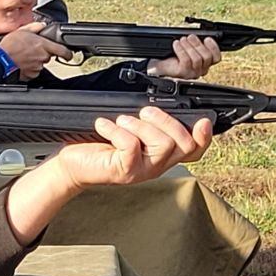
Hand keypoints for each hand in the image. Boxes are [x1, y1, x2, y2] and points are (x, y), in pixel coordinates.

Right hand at [0, 21, 71, 79]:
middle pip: (48, 56)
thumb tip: (42, 25)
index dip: (68, 54)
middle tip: (31, 49)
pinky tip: (21, 63)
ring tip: (23, 56)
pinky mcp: (31, 75)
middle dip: (42, 53)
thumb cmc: (10, 46)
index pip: (63, 51)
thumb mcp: (23, 30)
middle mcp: (42, 57)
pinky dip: (29, 68)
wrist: (1, 60)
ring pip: (40, 64)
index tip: (69, 55)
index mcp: (43, 45)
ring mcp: (37, 67)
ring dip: (34, 60)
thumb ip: (36, 27)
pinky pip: (33, 71)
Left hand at [52, 106, 212, 189]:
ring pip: (163, 144)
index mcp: (161, 155)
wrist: (71, 165)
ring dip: (140, 124)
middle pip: (184, 144)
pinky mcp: (124, 172)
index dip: (204, 137)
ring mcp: (142, 171)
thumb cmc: (98, 146)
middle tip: (143, 112)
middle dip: (166, 120)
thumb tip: (160, 103)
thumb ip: (147, 122)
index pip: (194, 150)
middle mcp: (156, 165)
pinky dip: (117, 130)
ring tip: (121, 120)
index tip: (202, 121)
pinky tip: (104, 126)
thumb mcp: (128, 131)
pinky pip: (132, 146)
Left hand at [146, 34, 222, 79]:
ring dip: (188, 47)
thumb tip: (199, 34)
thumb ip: (196, 43)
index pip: (216, 58)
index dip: (214, 47)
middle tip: (190, 37)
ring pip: (197, 59)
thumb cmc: (174, 55)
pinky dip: (181, 50)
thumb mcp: (187, 47)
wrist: (160, 64)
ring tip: (182, 40)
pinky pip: (186, 60)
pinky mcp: (183, 73)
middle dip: (198, 44)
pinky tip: (176, 44)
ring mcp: (192, 73)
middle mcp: (200, 70)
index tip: (207, 38)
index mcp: (205, 63)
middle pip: (207, 57)